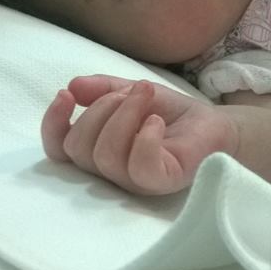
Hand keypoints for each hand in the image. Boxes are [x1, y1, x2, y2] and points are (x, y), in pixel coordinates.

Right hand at [41, 75, 237, 194]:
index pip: (60, 149)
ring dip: (124, 114)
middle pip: (80, 148)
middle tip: (133, 92)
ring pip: (105, 155)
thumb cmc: (173, 114)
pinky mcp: (161, 182)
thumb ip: (103, 89)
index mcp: (99, 151)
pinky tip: (157, 121)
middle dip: (101, 109)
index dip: (53, 124)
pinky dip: (144, 138)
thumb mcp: (134, 91)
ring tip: (147, 97)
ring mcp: (135, 181)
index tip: (65, 95)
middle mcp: (112, 172)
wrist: (218, 125)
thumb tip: (73, 87)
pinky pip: (138, 167)